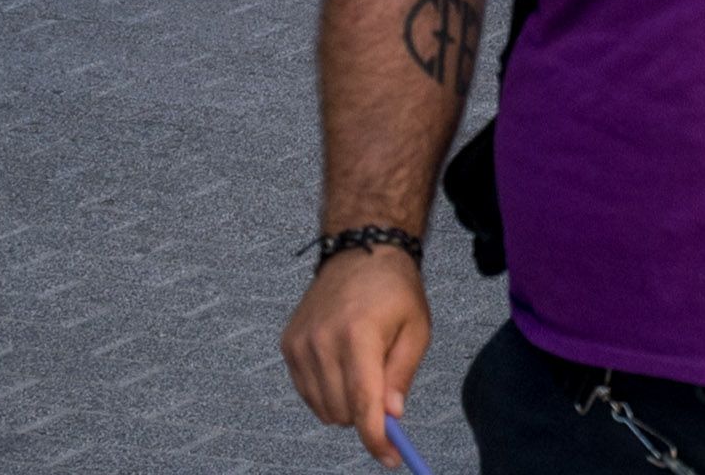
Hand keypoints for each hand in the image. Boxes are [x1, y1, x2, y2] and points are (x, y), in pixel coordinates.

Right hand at [282, 245, 431, 461]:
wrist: (361, 251)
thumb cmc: (395, 290)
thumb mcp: (417, 328)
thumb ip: (402, 374)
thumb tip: (391, 417)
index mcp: (357, 336)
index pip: (363, 404)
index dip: (377, 438)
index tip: (392, 458)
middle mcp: (321, 342)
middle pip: (341, 412)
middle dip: (367, 417)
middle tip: (388, 400)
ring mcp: (299, 345)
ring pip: (322, 408)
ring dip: (347, 406)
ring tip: (367, 368)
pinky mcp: (288, 346)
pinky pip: (307, 392)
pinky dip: (328, 392)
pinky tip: (345, 366)